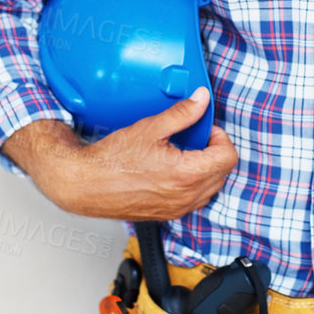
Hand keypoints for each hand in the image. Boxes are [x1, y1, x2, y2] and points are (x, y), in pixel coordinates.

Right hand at [2, 88, 238, 220]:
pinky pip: (194, 199)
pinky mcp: (167, 214)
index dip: (220, 137)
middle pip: (222, 172)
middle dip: (214, 152)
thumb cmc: (112, 159)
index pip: (227, 157)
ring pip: (210, 188)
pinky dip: (193, 184)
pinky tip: (173, 170)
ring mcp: (177, 209)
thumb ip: (182, 113)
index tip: (206, 129)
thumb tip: (201, 99)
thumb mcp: (150, 128)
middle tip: (195, 138)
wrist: (86, 184)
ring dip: (205, 169)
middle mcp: (186, 197)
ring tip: (184, 153)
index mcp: (186, 174)